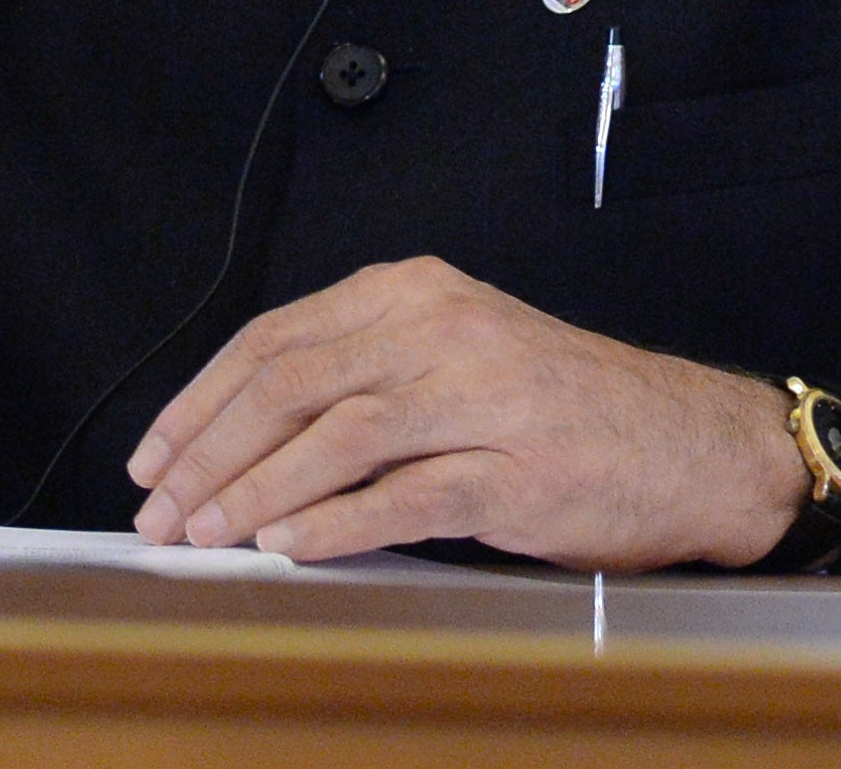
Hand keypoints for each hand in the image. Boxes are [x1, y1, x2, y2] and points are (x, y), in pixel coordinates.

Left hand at [126, 257, 807, 569]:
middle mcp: (439, 329)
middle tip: (162, 512)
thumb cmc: (559, 408)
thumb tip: (241, 442)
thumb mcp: (451, 356)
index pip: (273, 339)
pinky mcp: (514, 469)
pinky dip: (335, 523)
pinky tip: (288, 547)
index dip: (198, 401)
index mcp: (411, 292)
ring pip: (334, 435)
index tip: (152, 456)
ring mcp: (479, 396)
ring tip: (206, 535)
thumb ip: (360, 377)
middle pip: (289, 383)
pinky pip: (404, 496)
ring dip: (254, 492)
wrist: (688, 443)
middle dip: (209, 453)